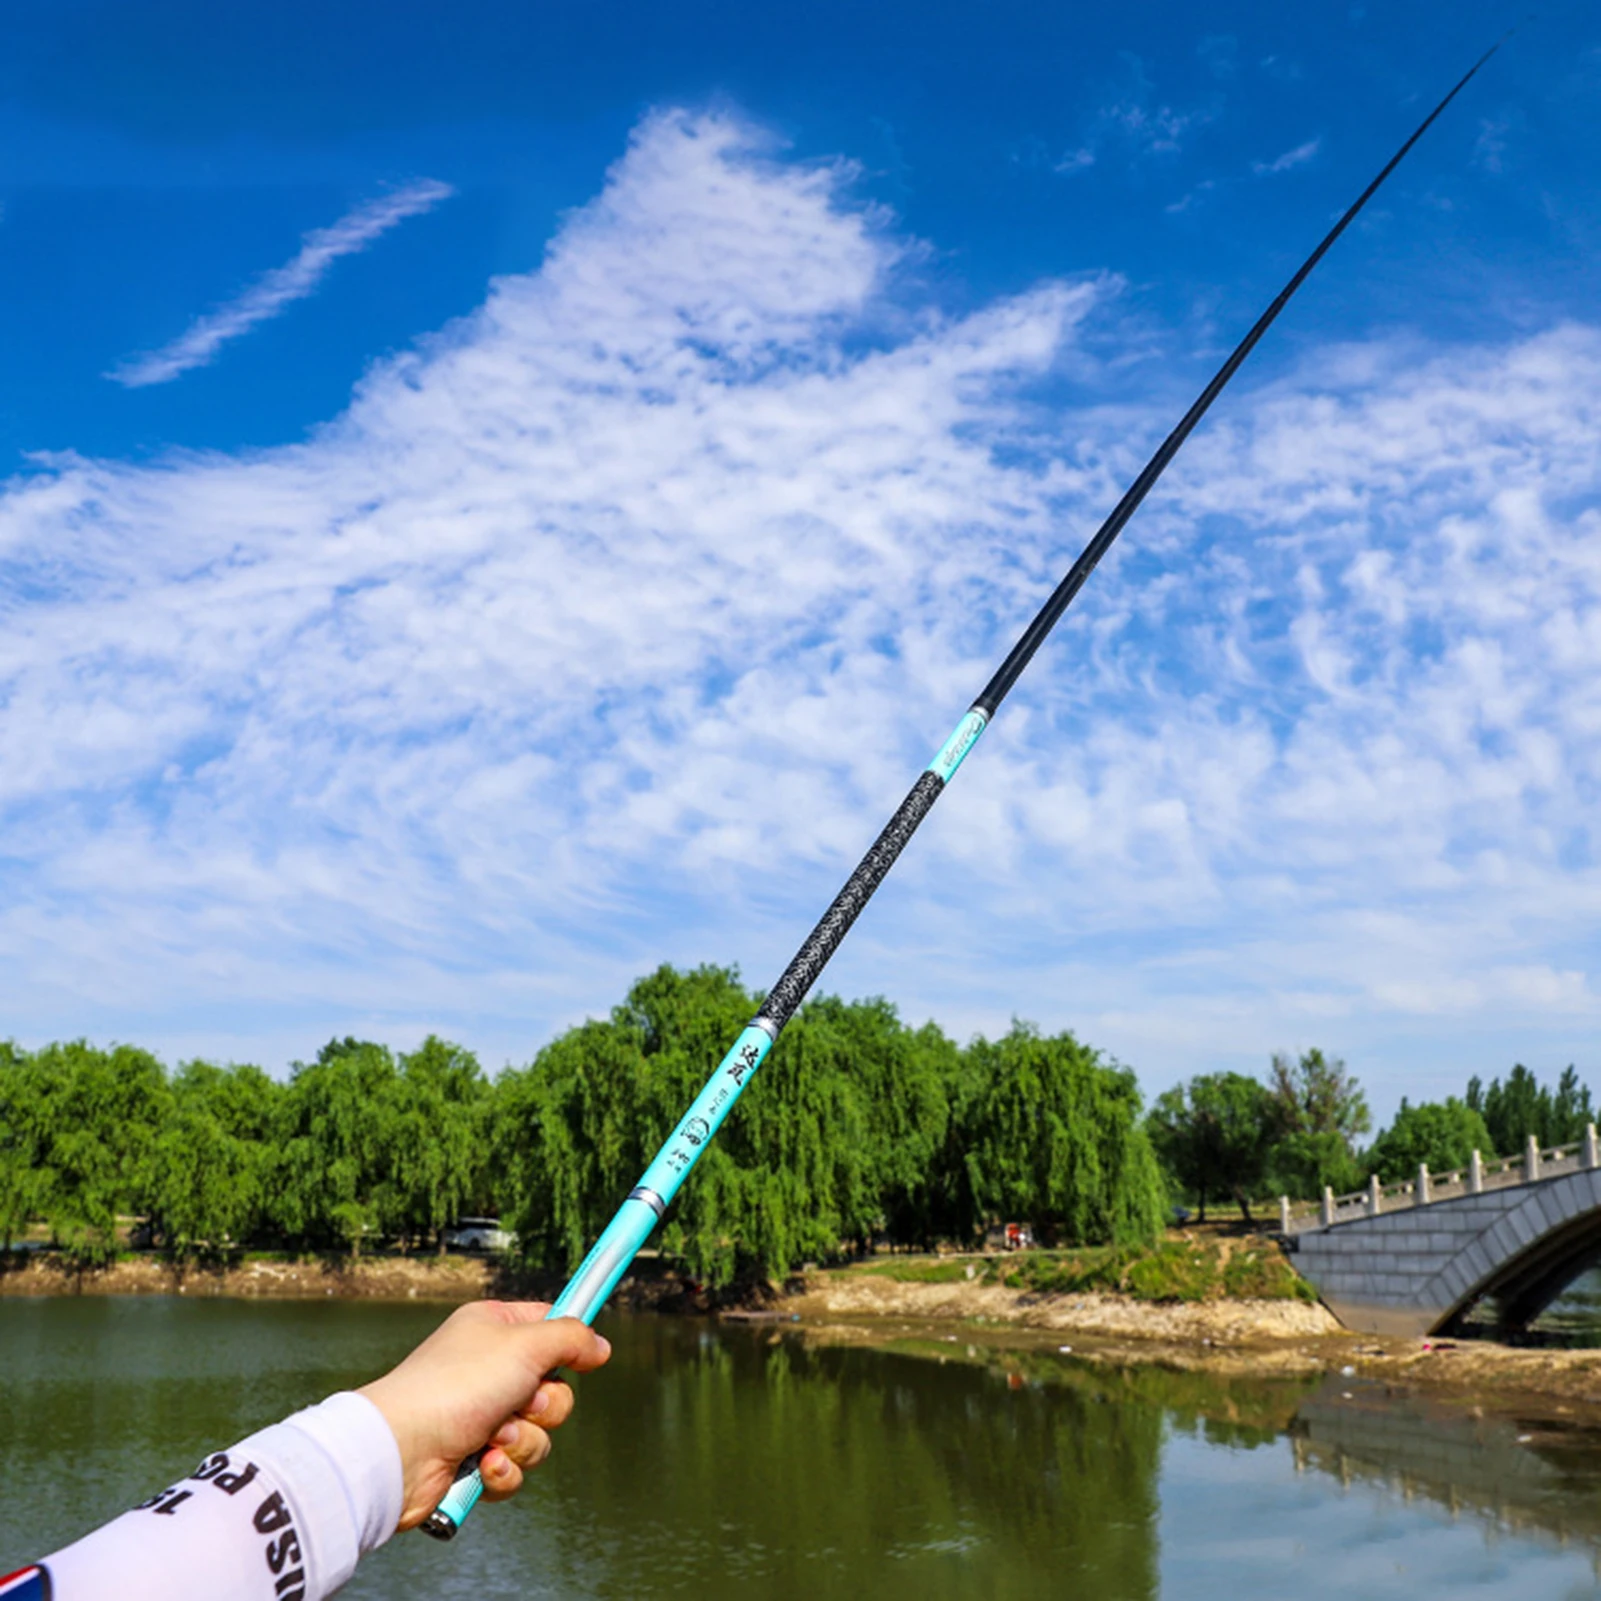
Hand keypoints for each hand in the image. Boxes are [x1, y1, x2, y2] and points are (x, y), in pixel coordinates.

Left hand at [358, 1300, 611, 1529]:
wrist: (401, 1452)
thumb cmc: (456, 1386)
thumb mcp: (525, 1345)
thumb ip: (571, 1339)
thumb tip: (600, 1345)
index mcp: (494, 1329)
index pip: (548, 1324)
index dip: (570, 1341)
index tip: (593, 1354)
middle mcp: (487, 1370)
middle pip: (553, 1389)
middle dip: (545, 1407)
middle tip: (521, 1403)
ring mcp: (479, 1416)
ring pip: (538, 1433)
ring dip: (523, 1441)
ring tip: (492, 1439)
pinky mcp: (472, 1459)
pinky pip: (514, 1467)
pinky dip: (504, 1470)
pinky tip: (482, 1465)